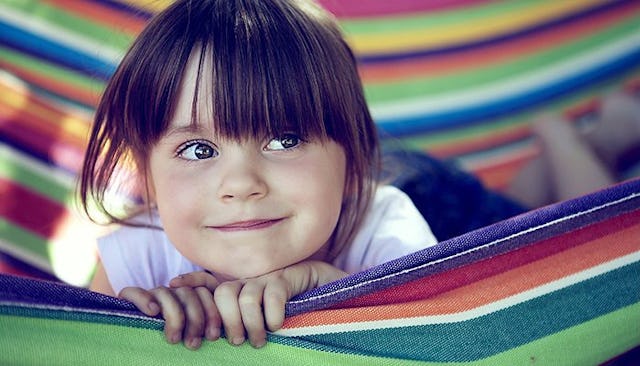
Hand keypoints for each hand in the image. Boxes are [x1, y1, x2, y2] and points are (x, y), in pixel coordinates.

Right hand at [119, 271, 220, 349]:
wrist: (135, 354)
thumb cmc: (172, 349)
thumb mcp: (191, 338)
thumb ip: (203, 331)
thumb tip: (221, 337)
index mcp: (190, 298)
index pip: (205, 292)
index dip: (211, 312)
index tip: (212, 336)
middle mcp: (172, 293)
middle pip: (188, 293)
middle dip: (195, 319)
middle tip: (192, 344)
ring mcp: (152, 295)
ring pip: (166, 292)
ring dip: (174, 316)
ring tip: (173, 339)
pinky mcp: (128, 299)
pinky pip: (135, 292)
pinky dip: (144, 299)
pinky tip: (152, 312)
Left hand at [213, 261, 346, 347]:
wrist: (336, 292)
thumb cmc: (300, 314)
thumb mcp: (270, 324)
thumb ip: (251, 329)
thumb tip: (230, 346)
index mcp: (244, 292)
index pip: (214, 294)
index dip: (206, 309)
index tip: (208, 330)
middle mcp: (254, 282)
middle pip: (224, 293)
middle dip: (228, 321)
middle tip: (238, 342)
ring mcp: (272, 277)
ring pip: (246, 296)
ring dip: (251, 323)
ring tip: (260, 341)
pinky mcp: (292, 276)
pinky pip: (274, 292)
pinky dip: (273, 313)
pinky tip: (279, 325)